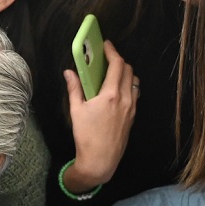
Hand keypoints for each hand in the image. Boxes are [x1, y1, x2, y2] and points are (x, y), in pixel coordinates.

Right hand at [63, 39, 138, 192]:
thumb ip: (74, 88)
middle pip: (128, 70)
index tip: (106, 44)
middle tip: (106, 58)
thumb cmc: (86, 136)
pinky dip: (128, 86)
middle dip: (118, 60)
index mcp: (110, 95)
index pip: (117, 65)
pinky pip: (135, 94)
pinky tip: (116, 90)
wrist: (100, 160)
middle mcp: (125, 99)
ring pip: (134, 82)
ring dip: (125, 73)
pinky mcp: (133, 116)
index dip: (112, 51)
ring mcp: (132, 108)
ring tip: (112, 73)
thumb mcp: (76, 110)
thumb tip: (69, 72)